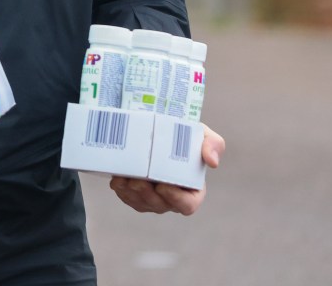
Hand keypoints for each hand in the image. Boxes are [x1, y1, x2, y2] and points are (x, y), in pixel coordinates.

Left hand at [109, 123, 224, 215]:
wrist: (160, 125)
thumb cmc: (185, 134)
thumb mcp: (203, 134)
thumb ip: (213, 144)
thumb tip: (212, 162)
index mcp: (192, 188)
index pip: (188, 205)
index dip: (175, 199)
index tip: (162, 185)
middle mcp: (173, 197)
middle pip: (160, 205)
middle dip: (147, 195)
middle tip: (137, 179)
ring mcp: (154, 197)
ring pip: (142, 203)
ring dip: (132, 193)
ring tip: (124, 178)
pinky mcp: (137, 192)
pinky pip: (129, 198)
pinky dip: (122, 190)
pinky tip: (117, 179)